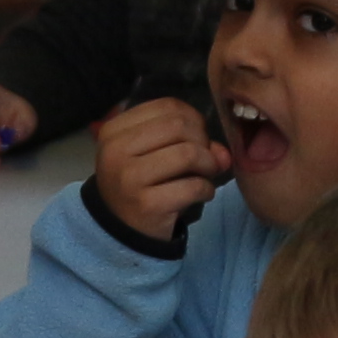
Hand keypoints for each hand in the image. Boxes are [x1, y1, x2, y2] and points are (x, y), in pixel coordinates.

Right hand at [84, 96, 229, 249]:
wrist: (119, 230)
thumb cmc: (139, 183)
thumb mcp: (154, 153)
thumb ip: (189, 141)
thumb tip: (222, 153)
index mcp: (114, 131)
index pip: (168, 106)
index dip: (193, 119)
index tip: (194, 139)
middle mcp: (116, 151)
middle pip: (179, 126)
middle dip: (202, 142)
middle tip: (202, 160)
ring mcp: (129, 178)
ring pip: (188, 153)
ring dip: (208, 165)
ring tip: (205, 175)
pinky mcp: (147, 205)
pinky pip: (193, 186)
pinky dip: (207, 190)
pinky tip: (201, 195)